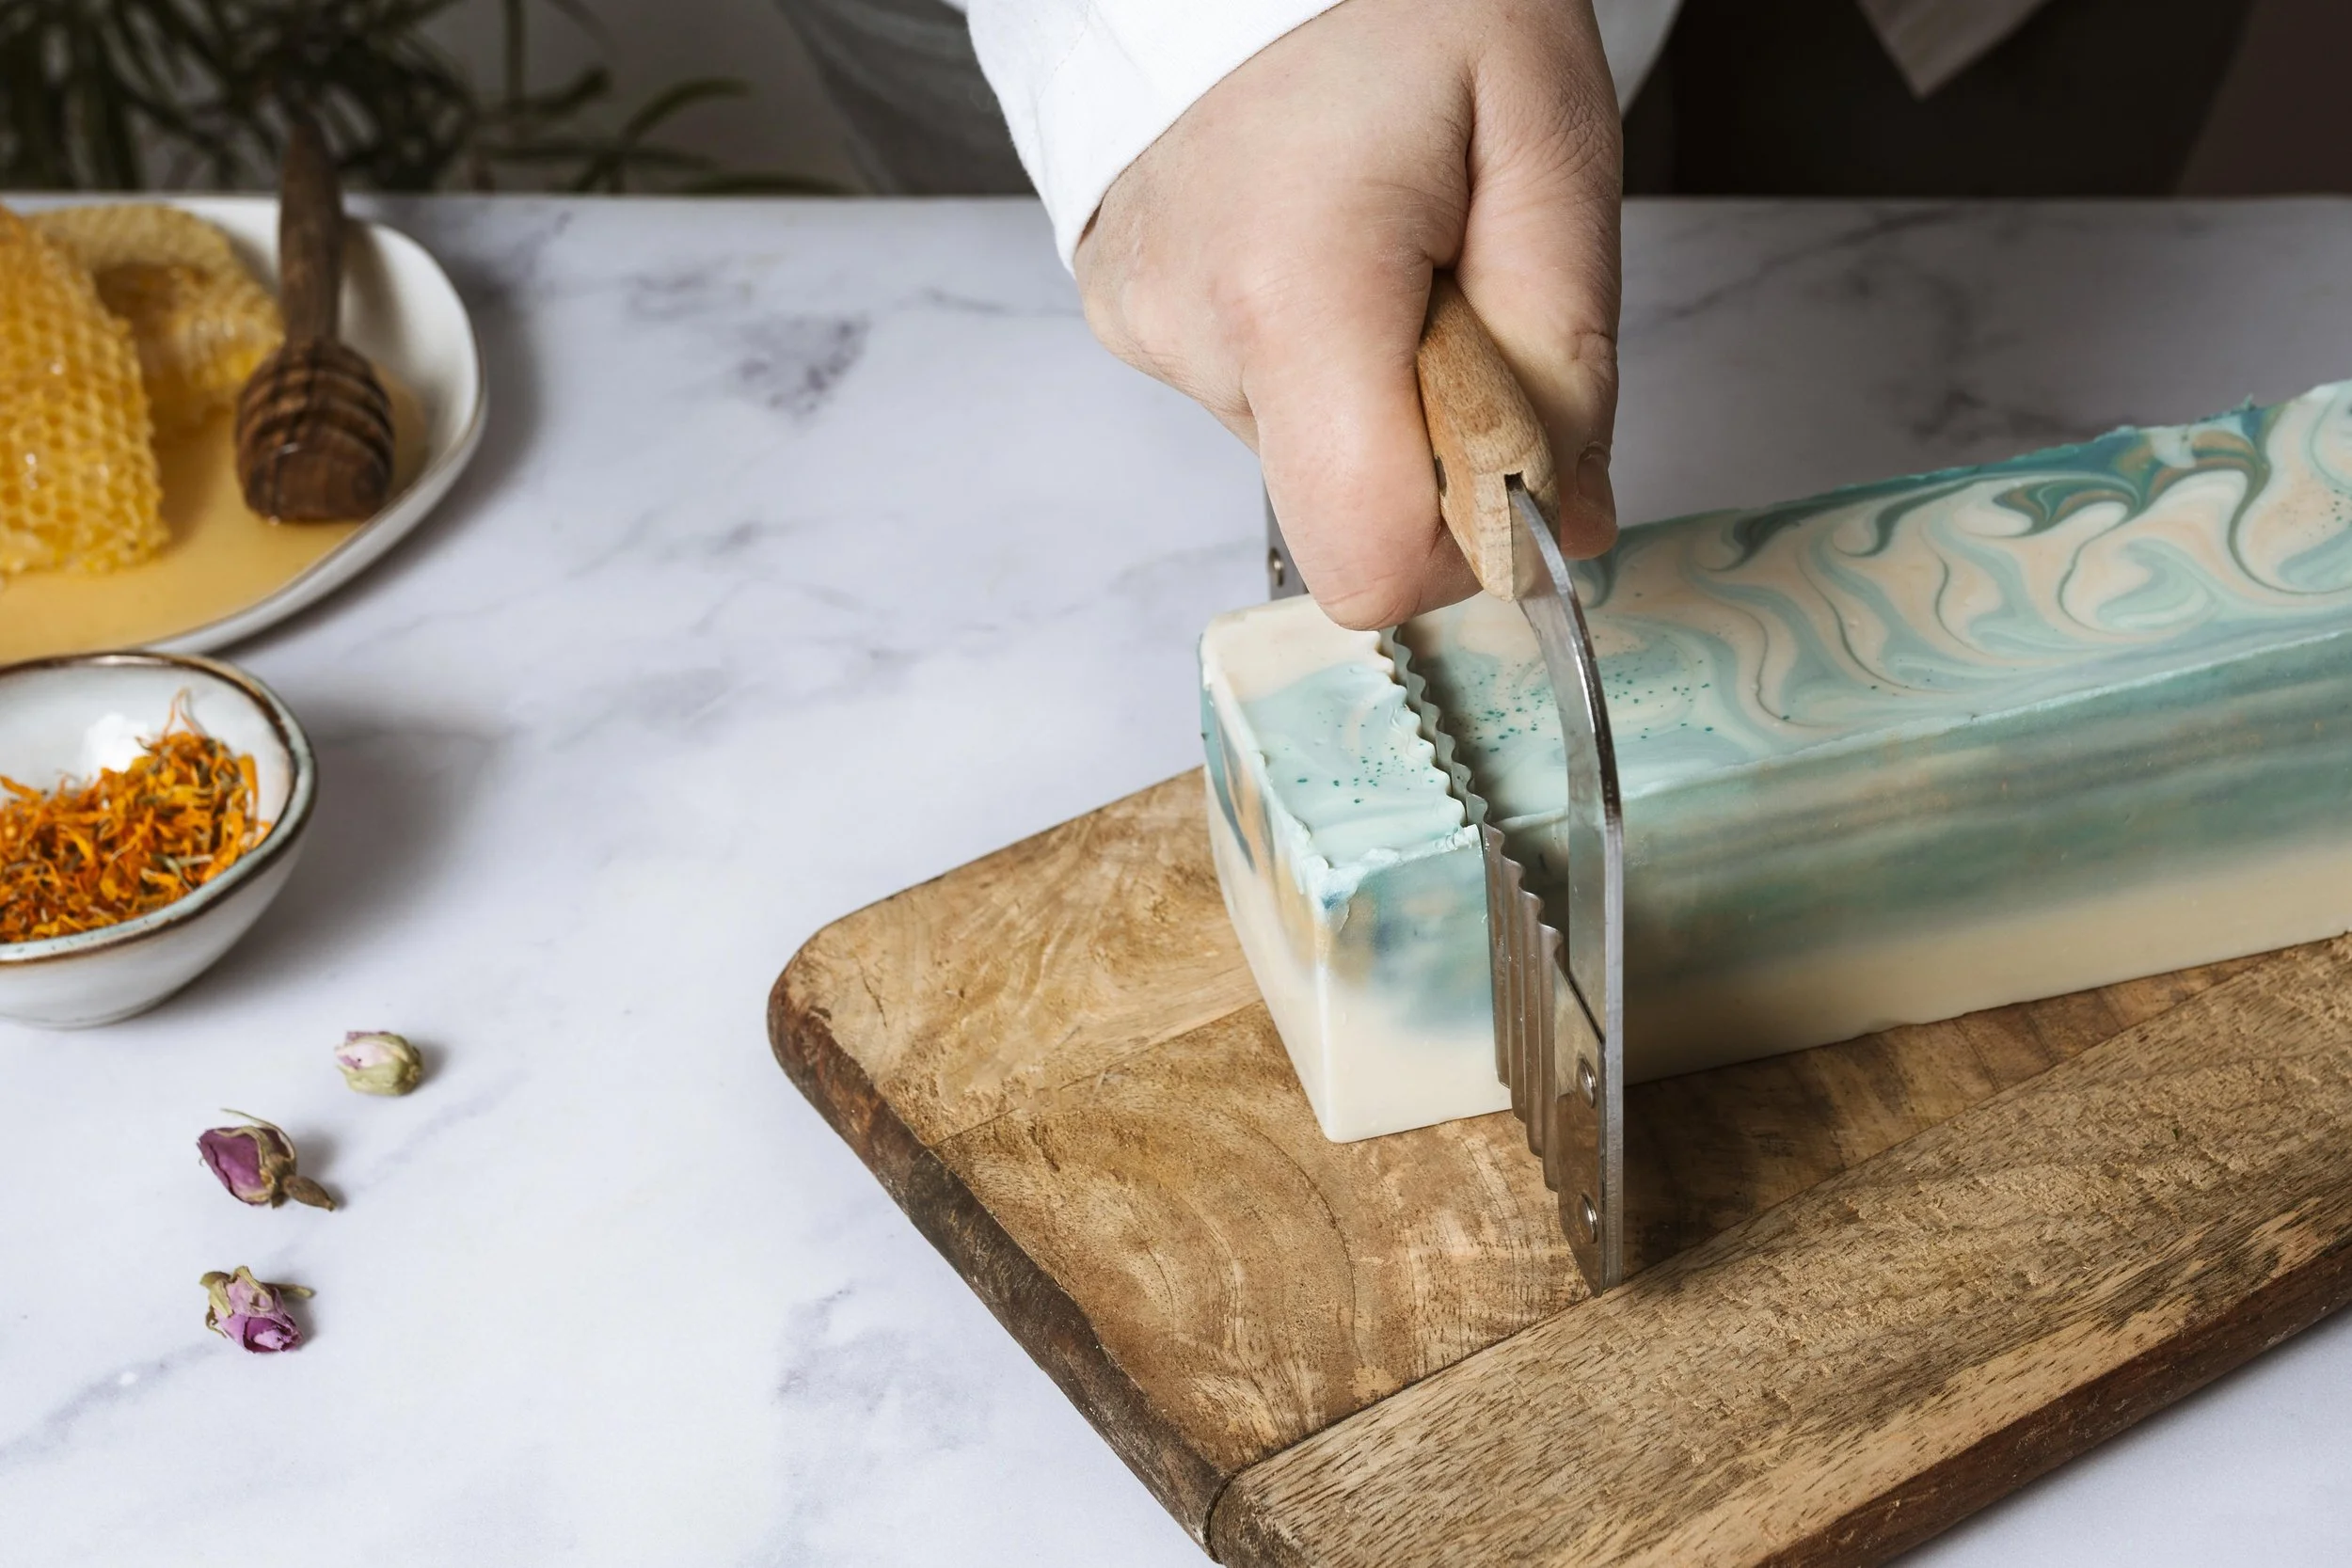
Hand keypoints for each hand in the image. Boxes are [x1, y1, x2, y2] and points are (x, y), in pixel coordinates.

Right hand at [1075, 0, 1622, 628]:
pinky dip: (1315, 344)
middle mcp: (1191, 329)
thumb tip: (1562, 521)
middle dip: (1432, 430)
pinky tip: (1320, 234)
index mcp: (1297, 290)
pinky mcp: (1128, 314)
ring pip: (1306, 446)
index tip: (1516, 435)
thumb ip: (1568, 356)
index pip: (1373, 559)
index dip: (1470, 539)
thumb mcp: (1549, 143)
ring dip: (1374, 375)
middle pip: (1345, 505)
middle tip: (1452, 278)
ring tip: (1382, 231)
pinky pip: (1255, 389)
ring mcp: (1144, 325)